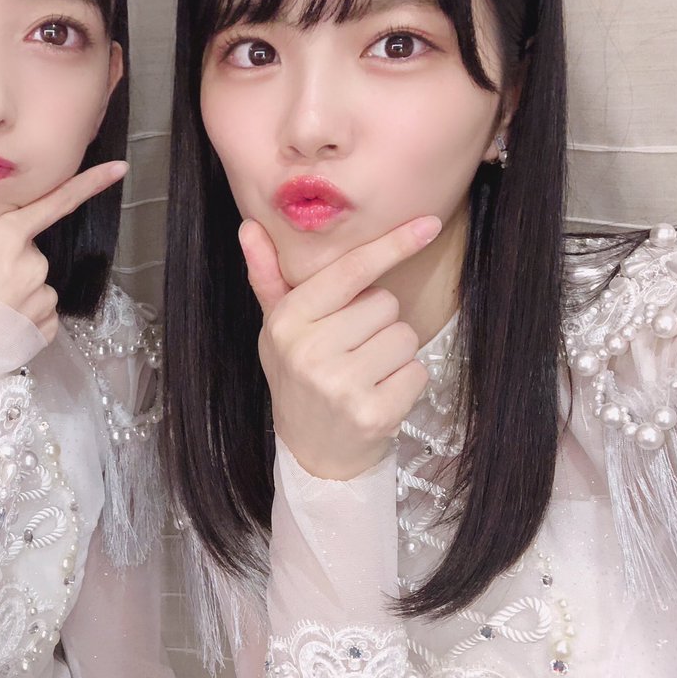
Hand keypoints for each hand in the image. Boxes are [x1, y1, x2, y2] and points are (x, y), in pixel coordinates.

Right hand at [0, 138, 126, 342]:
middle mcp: (30, 264)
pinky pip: (39, 313)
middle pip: (24, 248)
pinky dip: (19, 318)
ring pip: (32, 282)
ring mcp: (40, 300)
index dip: (90, 182)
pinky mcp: (45, 331)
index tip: (122, 167)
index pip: (55, 201)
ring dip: (9, 290)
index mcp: (2, 237)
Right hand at [240, 216, 441, 480]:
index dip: (391, 245)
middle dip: (378, 322)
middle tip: (352, 350)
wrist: (311, 453)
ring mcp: (340, 385)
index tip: (428, 225)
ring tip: (365, 373)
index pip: (350, 272)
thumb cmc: (298, 378)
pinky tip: (378, 395)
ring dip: (394, 354)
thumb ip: (268, 278)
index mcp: (287, 322)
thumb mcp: (277, 328)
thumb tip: (248, 226)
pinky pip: (416, 372)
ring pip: (404, 337)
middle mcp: (309, 351)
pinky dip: (405, 382)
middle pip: (385, 304)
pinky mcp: (372, 413)